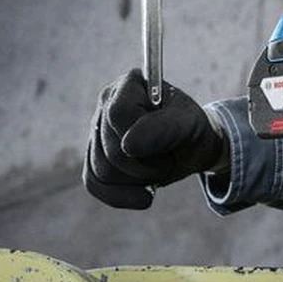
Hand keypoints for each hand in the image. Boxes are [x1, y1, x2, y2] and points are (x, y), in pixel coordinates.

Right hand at [83, 69, 226, 209]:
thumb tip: (129, 145)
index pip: (118, 114)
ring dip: (138, 180)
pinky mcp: (93, 156)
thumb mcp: (189, 124)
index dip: (141, 138)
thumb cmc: (189, 128)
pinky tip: (144, 196)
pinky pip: (94, 184)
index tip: (168, 146)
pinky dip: (120, 196)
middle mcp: (106, 104)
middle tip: (168, 160)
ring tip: (158, 168)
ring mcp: (96, 131)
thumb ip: (166, 128)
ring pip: (102, 171)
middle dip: (146, 166)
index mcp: (129, 84)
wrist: (189, 146)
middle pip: (111, 150)